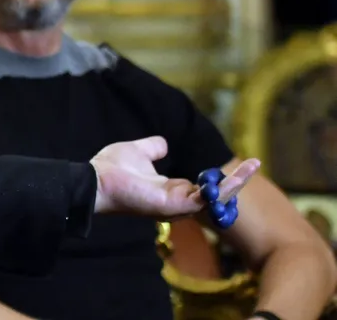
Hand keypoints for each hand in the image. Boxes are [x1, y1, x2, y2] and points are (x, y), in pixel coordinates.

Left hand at [91, 136, 259, 217]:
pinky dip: (221, 188)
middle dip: (236, 181)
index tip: (235, 164)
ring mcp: (176, 205)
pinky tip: (236, 177)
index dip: (219, 177)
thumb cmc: (110, 168)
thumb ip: (153, 148)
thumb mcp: (138, 151)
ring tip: (253, 167)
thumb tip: (164, 144)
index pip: (202, 186)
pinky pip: (204, 198)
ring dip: (235, 183)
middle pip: (214, 194)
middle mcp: (176, 200)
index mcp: (170, 189)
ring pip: (214, 197)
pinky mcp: (173, 205)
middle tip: (256, 164)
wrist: (94, 179)